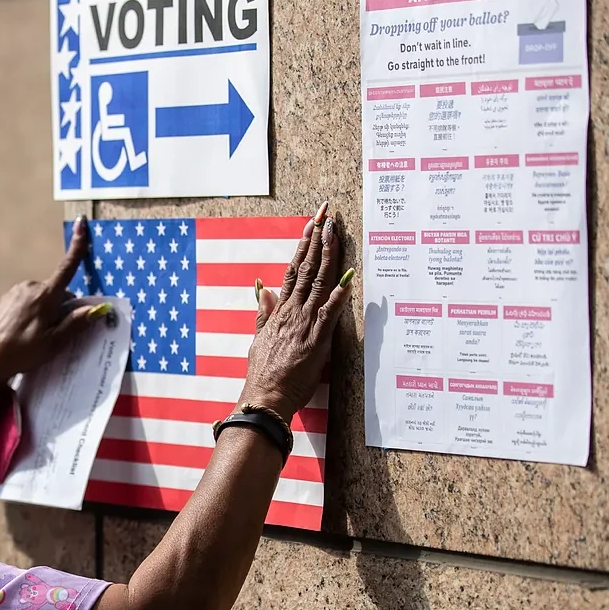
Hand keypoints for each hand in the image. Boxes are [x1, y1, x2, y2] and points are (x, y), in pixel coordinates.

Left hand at [0, 217, 112, 380]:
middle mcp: (31, 287)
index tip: (81, 223)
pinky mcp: (9, 297)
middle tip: (57, 332)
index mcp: (45, 296)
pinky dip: (36, 311)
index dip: (77, 246)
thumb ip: (75, 324)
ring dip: (49, 310)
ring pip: (46, 296)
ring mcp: (18, 291)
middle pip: (60, 290)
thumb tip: (95, 309)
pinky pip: (31, 299)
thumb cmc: (22, 353)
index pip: (67, 267)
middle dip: (65, 306)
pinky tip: (28, 330)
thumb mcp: (54, 343)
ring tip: (40, 335)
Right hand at [239, 202, 354, 422]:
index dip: (303, 244)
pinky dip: (339, 296)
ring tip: (335, 231)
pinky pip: (329, 313)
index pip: (293, 269)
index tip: (312, 223)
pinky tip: (349, 278)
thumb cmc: (263, 371)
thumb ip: (263, 310)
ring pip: (318, 283)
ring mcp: (304, 324)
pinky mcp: (315, 340)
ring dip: (328, 256)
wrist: (264, 396)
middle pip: (307, 267)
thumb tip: (261, 286)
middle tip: (326, 213)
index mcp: (280, 310)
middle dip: (317, 238)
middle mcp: (292, 311)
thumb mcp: (259, 336)